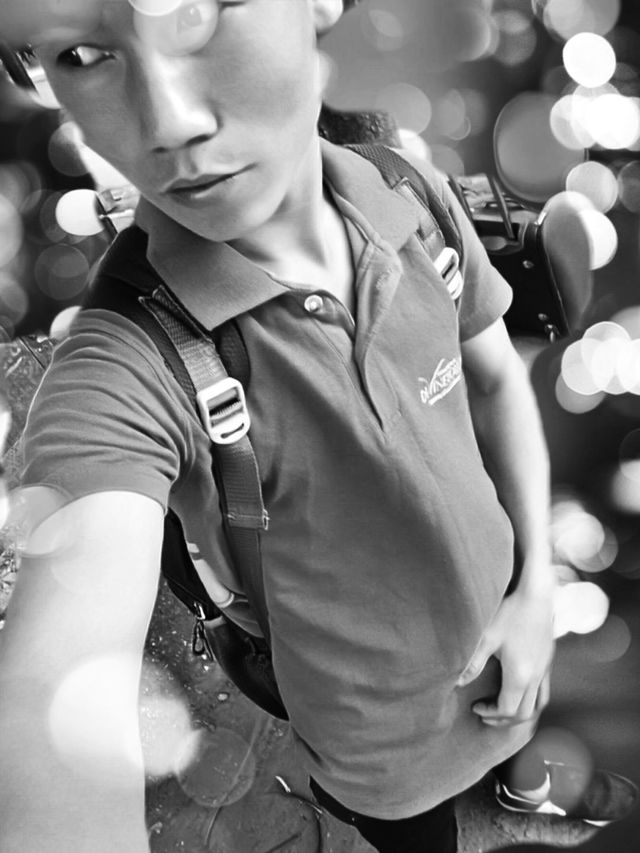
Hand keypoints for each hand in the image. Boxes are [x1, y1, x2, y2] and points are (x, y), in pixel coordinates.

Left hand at [457, 580, 554, 726]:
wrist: (536, 596)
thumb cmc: (510, 614)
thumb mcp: (487, 638)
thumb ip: (473, 663)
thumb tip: (458, 683)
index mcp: (520, 675)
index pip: (507, 709)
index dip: (490, 713)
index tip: (475, 706)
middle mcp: (536, 677)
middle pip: (524, 714)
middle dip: (504, 720)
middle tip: (486, 714)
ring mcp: (545, 670)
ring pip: (538, 705)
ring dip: (520, 713)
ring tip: (503, 710)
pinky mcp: (548, 662)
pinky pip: (544, 692)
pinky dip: (532, 701)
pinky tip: (518, 690)